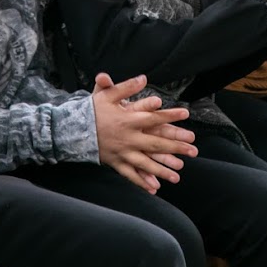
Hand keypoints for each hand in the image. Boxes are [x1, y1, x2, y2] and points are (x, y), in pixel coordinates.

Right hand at [92, 74, 197, 193]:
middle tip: (193, 150)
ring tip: (178, 176)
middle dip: (176, 147)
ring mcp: (123, 153)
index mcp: (128, 120)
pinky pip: (130, 174)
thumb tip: (143, 78)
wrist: (73, 130)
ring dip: (163, 170)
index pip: (154, 117)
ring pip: (146, 163)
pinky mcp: (116, 162)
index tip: (186, 115)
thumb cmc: (92, 111)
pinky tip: (154, 188)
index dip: (170, 116)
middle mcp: (128, 138)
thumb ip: (126, 87)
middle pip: (156, 143)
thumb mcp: (106, 94)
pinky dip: (142, 182)